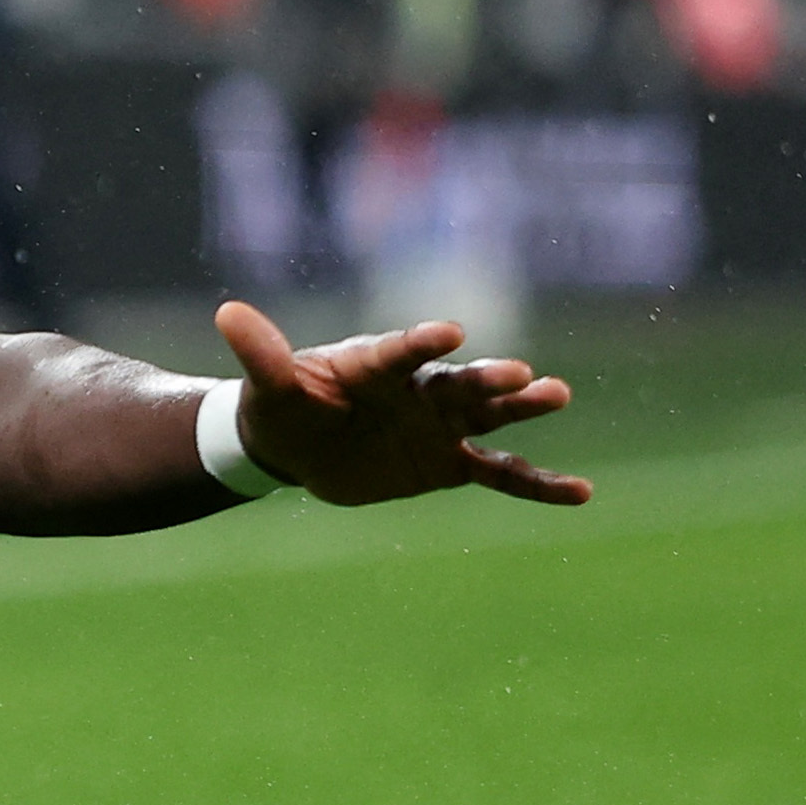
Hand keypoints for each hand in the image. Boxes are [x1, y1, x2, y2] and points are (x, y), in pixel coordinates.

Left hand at [215, 299, 589, 508]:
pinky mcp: (450, 462)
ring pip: (488, 417)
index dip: (422, 343)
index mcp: (375, 364)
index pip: (399, 351)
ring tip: (558, 393)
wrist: (297, 446)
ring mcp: (439, 424)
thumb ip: (260, 354)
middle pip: (457, 382)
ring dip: (522, 408)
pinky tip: (579, 492)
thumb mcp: (269, 386)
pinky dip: (536, 484)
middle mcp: (417, 388)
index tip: (450, 333)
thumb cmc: (283, 406)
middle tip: (523, 373)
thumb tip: (226, 312)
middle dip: (487, 379)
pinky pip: (500, 474)